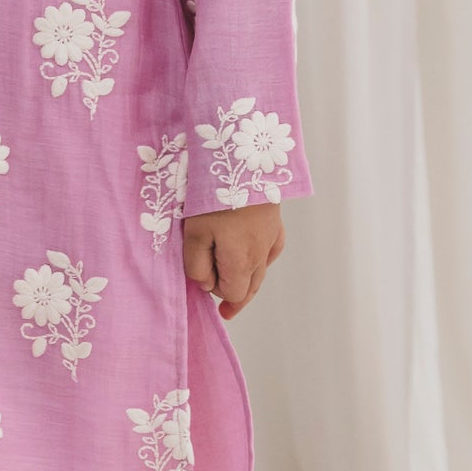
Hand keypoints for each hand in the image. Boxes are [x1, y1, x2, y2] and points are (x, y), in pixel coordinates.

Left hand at [182, 202, 284, 319]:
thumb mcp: (194, 234)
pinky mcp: (276, 225)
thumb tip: (207, 285)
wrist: (245, 163)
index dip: (217, 292)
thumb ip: (197, 266)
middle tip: (224, 307)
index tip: (204, 280)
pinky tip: (253, 256)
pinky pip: (270, 252)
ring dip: (247, 278)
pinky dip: (260, 260)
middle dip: (234, 294)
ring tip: (234, 281)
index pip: (233, 294)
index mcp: (241, 263)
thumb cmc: (215, 198)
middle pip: (250, 288)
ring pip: (261, 271)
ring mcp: (272, 240)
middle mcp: (261, 256)